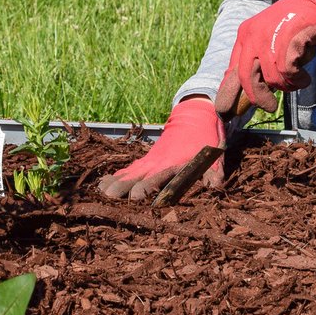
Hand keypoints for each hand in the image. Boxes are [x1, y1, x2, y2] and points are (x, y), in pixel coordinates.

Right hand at [98, 97, 224, 200]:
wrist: (195, 116)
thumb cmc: (206, 138)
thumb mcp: (215, 156)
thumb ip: (214, 173)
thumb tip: (215, 188)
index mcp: (173, 163)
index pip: (157, 178)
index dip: (147, 189)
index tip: (137, 197)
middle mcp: (157, 162)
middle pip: (136, 177)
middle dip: (123, 188)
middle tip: (109, 199)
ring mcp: (149, 160)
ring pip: (128, 173)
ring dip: (115, 182)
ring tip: (100, 193)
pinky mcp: (146, 159)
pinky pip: (128, 169)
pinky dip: (115, 176)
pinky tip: (102, 184)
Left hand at [218, 0, 315, 113]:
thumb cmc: (292, 27)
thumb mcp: (267, 41)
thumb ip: (256, 62)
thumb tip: (245, 92)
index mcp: (245, 36)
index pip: (232, 69)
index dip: (229, 92)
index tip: (225, 111)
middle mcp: (254, 36)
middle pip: (248, 77)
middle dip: (258, 97)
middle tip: (269, 108)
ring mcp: (271, 37)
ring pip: (273, 77)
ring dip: (287, 85)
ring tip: (297, 80)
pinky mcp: (290, 39)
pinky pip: (289, 70)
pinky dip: (298, 78)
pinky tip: (304, 77)